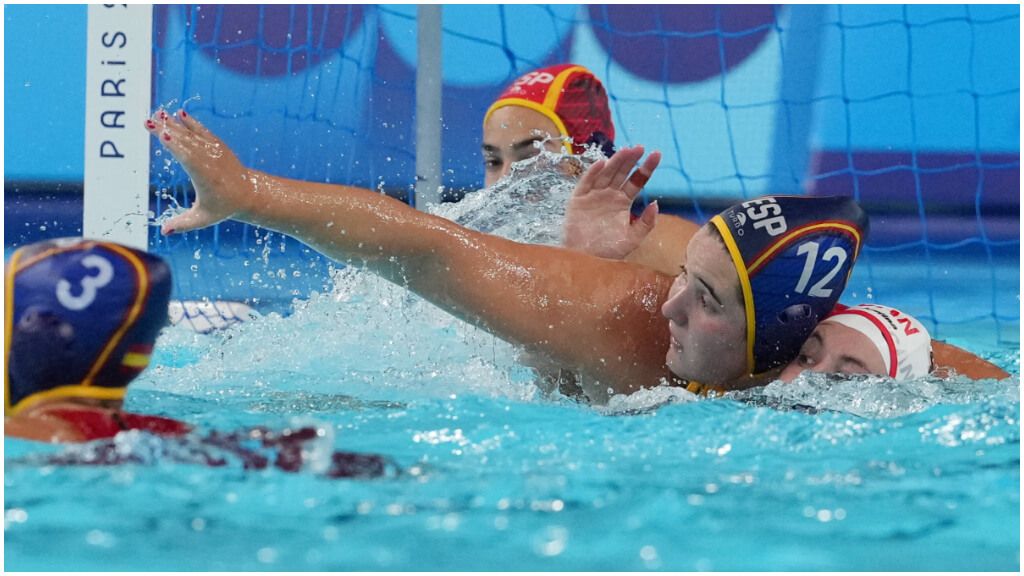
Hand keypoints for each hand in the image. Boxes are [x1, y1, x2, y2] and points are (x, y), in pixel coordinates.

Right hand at [145, 109, 252, 234]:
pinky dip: (192, 123)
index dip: (176, 147)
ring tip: (158, 113)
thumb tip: (163, 231)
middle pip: (185, 143)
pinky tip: (179, 114)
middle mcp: (209, 161)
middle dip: (167, 131)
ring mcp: (214, 151)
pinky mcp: (218, 146)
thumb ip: (183, 224)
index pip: (188, 159)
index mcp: (204, 176)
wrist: (249, 193)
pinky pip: (202, 131)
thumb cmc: (224, 208)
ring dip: (175, 124)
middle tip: (148, 121)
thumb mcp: (203, 218)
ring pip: (192, 134)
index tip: (163, 136)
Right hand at [562, 145, 660, 258]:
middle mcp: (609, 195)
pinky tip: (602, 163)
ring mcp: (593, 196)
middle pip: (622, 173)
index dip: (646, 167)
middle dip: (631, 160)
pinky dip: (592, 173)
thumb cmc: (609, 251)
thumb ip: (646, 223)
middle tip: (640, 148)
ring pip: (606, 174)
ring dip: (615, 162)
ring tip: (626, 151)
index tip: (656, 154)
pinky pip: (586, 184)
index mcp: (623, 202)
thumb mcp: (632, 239)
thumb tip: (656, 203)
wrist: (586, 261)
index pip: (637, 180)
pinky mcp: (578, 200)